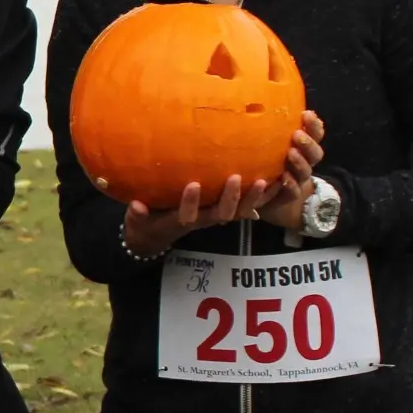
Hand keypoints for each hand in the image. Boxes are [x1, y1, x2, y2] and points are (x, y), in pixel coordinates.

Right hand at [118, 175, 277, 259]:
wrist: (158, 235)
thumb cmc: (147, 222)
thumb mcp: (138, 221)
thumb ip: (138, 214)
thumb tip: (135, 205)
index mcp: (182, 220)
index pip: (188, 214)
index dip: (191, 202)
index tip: (192, 184)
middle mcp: (204, 219)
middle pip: (223, 213)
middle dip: (230, 197)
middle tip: (236, 177)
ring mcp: (216, 215)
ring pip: (240, 211)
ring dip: (254, 198)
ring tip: (266, 180)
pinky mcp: (226, 210)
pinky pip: (249, 206)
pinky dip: (263, 196)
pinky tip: (278, 179)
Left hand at [252, 111, 327, 228]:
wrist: (270, 197)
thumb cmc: (266, 162)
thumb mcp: (268, 143)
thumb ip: (267, 128)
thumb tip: (252, 101)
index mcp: (302, 148)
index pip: (315, 134)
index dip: (314, 125)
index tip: (306, 114)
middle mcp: (305, 162)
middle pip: (316, 153)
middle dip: (308, 143)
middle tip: (297, 135)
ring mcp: (299, 180)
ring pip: (306, 171)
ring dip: (300, 162)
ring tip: (290, 153)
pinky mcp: (290, 195)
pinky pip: (294, 191)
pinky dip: (291, 185)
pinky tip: (284, 179)